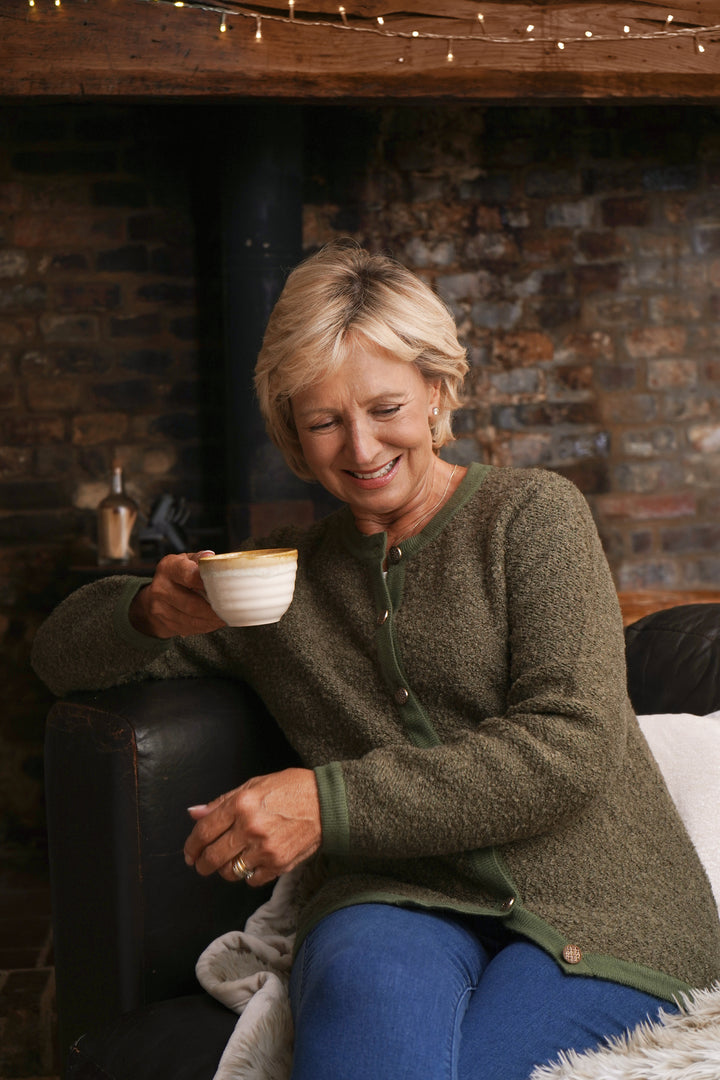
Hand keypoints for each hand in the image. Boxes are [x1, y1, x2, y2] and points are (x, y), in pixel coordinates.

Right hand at [128, 551, 225, 638]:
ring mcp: (160, 607)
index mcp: (169, 568)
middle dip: (214, 610)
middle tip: (230, 610)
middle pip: (192, 604)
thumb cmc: (179, 574)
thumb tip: (210, 558)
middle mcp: (161, 587)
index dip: (208, 584)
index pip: (190, 576)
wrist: (157, 595)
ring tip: (225, 618)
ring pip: (191, 619)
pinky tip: (214, 622)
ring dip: (211, 621)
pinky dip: (205, 627)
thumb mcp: (188, 561)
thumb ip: (200, 560)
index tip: (224, 589)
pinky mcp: (164, 623)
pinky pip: (189, 628)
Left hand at [184, 768, 321, 887]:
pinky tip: (252, 863)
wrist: (326, 803)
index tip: (189, 853)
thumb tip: (194, 813)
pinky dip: (247, 875)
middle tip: (201, 864)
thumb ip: (221, 802)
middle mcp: (250, 828)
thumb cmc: (291, 789)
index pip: (204, 831)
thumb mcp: (254, 785)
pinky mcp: (278, 864)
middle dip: (202, 864)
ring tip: (230, 861)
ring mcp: (265, 849)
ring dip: (224, 869)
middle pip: (213, 857)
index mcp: (241, 804)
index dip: (191, 845)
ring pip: (230, 871)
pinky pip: (251, 880)